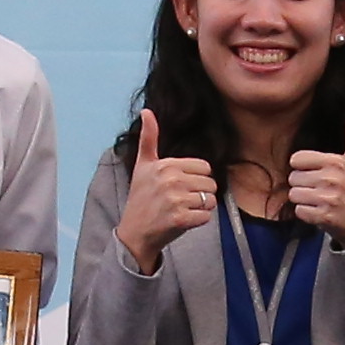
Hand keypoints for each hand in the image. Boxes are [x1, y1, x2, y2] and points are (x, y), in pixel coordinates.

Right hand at [116, 112, 219, 268]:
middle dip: (201, 194)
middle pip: (210, 183)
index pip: (205, 167)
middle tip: (181, 201)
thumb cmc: (140, 199)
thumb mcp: (142, 166)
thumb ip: (148, 138)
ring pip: (210, 200)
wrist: (134, 233)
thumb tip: (146, 111)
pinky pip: (206, 216)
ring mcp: (175, 200)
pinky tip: (183, 221)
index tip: (181, 187)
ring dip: (201, 208)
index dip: (197, 179)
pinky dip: (199, 221)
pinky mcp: (180, 219)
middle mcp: (171, 180)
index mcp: (165, 165)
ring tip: (182, 210)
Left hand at [286, 106, 344, 245]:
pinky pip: (298, 211)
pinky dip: (306, 214)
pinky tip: (320, 213)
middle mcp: (332, 178)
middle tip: (321, 190)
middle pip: (293, 178)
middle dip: (303, 185)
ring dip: (304, 200)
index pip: (296, 159)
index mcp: (337, 162)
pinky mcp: (324, 216)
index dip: (304, 168)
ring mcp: (328, 198)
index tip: (318, 174)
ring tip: (320, 201)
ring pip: (294, 195)